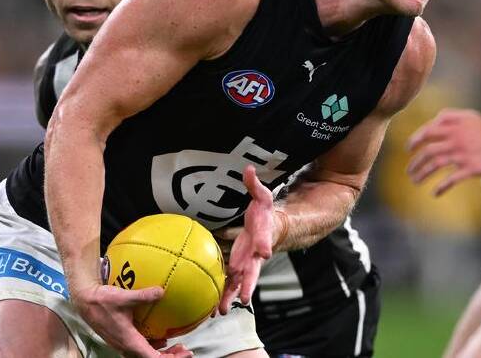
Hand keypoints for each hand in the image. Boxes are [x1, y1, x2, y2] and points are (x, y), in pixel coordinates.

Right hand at [76, 283, 190, 356]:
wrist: (85, 301)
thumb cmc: (102, 301)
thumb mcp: (124, 297)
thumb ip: (144, 295)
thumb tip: (162, 291)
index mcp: (129, 341)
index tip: (184, 352)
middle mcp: (127, 346)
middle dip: (170, 357)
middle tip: (186, 350)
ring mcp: (124, 343)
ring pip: (146, 354)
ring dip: (162, 353)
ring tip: (177, 347)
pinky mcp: (123, 338)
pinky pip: (141, 347)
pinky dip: (153, 346)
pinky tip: (162, 338)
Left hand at [217, 164, 275, 313]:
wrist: (270, 229)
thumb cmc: (264, 212)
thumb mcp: (262, 195)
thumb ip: (254, 184)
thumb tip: (248, 168)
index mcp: (262, 235)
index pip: (264, 240)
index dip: (265, 245)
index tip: (265, 253)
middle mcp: (256, 254)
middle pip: (253, 271)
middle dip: (249, 284)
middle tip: (244, 298)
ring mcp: (247, 263)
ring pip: (239, 283)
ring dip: (231, 297)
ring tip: (220, 311)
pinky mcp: (238, 268)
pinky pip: (230, 283)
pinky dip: (222, 295)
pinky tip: (210, 309)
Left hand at [406, 108, 480, 195]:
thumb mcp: (470, 115)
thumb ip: (451, 116)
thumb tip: (435, 121)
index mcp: (454, 125)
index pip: (428, 131)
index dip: (415, 140)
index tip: (409, 148)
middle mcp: (456, 138)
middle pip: (428, 150)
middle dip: (415, 162)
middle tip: (409, 171)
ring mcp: (463, 153)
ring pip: (435, 164)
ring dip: (422, 173)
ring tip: (415, 181)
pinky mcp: (472, 168)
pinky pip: (451, 179)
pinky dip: (441, 187)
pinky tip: (435, 193)